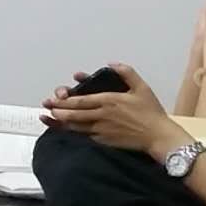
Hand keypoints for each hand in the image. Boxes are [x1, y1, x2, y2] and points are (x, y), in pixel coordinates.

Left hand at [42, 63, 188, 156]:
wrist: (159, 137)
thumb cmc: (151, 112)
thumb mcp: (141, 87)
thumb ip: (126, 73)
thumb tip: (111, 63)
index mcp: (109, 101)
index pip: (80, 101)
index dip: (64, 101)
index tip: (54, 98)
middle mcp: (102, 116)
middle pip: (74, 114)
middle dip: (58, 111)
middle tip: (47, 107)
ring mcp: (102, 130)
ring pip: (76, 127)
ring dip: (60, 123)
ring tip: (49, 118)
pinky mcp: (104, 141)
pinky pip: (84, 137)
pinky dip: (72, 133)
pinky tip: (64, 131)